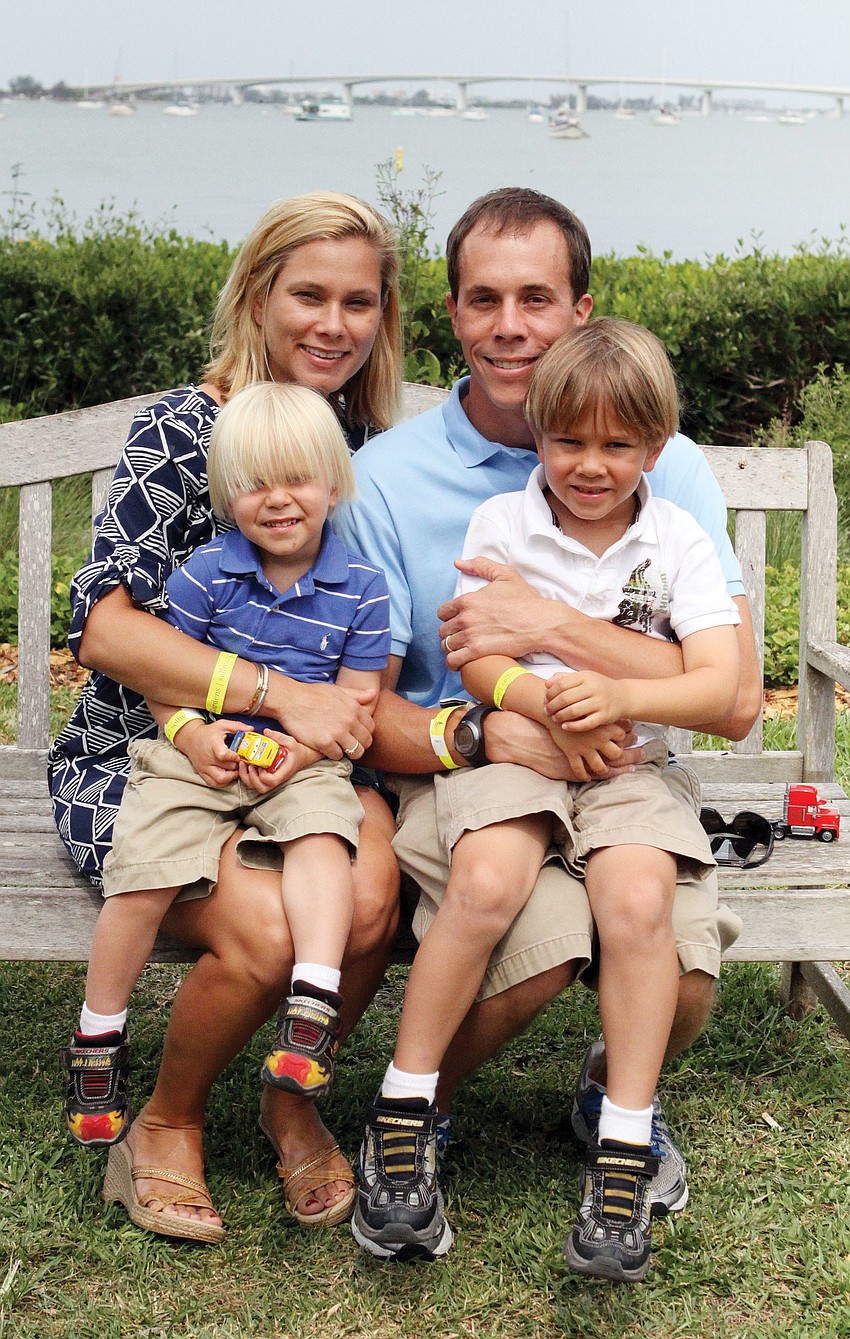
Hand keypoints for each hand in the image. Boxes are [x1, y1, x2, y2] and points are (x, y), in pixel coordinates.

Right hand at [177, 718, 243, 787]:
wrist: (190, 739)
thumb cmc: (208, 732)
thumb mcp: (222, 725)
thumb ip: (237, 726)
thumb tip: (251, 729)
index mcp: (213, 745)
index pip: (223, 755)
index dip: (233, 757)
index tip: (238, 755)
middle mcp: (208, 758)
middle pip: (226, 768)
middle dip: (237, 766)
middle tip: (241, 762)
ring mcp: (205, 767)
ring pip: (220, 779)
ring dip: (231, 776)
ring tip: (235, 769)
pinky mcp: (202, 773)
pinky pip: (214, 783)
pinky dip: (223, 782)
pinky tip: (227, 774)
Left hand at [235, 730, 321, 792]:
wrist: (301, 757)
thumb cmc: (296, 751)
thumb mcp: (290, 742)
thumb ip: (279, 737)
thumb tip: (266, 731)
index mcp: (283, 772)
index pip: (272, 781)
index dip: (263, 776)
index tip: (261, 765)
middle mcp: (276, 778)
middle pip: (261, 788)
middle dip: (252, 778)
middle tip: (249, 764)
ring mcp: (270, 779)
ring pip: (255, 787)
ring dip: (247, 777)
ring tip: (244, 764)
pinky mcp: (265, 777)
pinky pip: (254, 782)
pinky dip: (246, 776)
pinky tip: (245, 764)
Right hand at [266, 676, 375, 758]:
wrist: (290, 699)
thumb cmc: (312, 694)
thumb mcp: (337, 690)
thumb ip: (356, 694)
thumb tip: (374, 693)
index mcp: (354, 707)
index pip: (371, 727)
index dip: (364, 733)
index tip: (355, 734)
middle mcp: (349, 720)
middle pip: (366, 742)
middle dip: (359, 745)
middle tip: (348, 744)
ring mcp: (337, 732)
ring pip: (355, 752)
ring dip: (348, 752)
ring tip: (339, 748)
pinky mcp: (324, 743)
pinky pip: (337, 755)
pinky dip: (332, 754)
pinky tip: (326, 748)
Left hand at [438, 556, 559, 668]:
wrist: (542, 624)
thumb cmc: (526, 600)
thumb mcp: (505, 575)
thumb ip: (480, 565)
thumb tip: (458, 563)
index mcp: (468, 600)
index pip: (443, 612)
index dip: (450, 617)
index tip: (458, 621)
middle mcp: (466, 617)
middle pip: (443, 630)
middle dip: (451, 633)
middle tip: (462, 636)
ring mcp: (470, 635)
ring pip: (446, 645)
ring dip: (452, 648)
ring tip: (462, 649)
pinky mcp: (478, 652)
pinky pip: (453, 660)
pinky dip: (453, 662)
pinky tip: (460, 662)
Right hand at [482, 710, 631, 781]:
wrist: (549, 710)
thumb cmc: (569, 703)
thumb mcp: (588, 701)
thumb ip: (602, 705)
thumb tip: (612, 705)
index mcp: (603, 725)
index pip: (623, 734)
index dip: (629, 737)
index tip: (633, 738)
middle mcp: (597, 739)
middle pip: (617, 753)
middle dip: (626, 758)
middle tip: (634, 760)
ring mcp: (585, 749)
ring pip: (601, 766)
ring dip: (606, 770)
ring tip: (608, 770)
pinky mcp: (572, 755)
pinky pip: (580, 770)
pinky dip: (584, 775)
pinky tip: (587, 777)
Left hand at [545, 671, 626, 731]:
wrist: (623, 697)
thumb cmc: (598, 687)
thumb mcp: (583, 678)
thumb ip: (564, 678)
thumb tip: (546, 684)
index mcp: (586, 676)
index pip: (562, 684)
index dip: (550, 693)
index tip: (545, 700)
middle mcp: (593, 688)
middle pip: (565, 698)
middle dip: (552, 706)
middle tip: (546, 712)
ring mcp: (600, 702)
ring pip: (573, 711)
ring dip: (560, 716)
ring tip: (554, 719)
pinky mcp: (604, 716)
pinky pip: (585, 724)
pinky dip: (572, 726)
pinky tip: (565, 727)